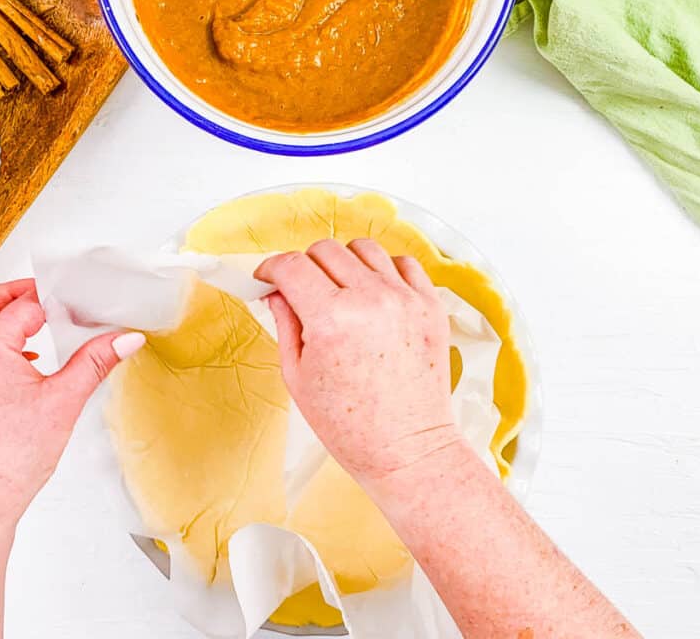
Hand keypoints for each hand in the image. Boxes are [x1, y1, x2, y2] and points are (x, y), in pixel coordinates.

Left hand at [0, 279, 145, 526]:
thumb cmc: (10, 459)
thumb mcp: (64, 401)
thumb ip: (95, 362)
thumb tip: (126, 338)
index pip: (26, 306)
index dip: (55, 301)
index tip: (79, 305)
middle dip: (23, 293)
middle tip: (52, 294)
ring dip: (1, 312)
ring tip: (33, 317)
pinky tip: (20, 357)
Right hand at [255, 239, 459, 491]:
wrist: (406, 449)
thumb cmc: (351, 425)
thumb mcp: (297, 376)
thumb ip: (285, 323)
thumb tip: (277, 291)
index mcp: (331, 320)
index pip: (292, 266)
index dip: (271, 269)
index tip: (268, 278)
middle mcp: (371, 301)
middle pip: (325, 250)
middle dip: (305, 266)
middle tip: (301, 291)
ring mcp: (405, 300)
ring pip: (363, 249)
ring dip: (344, 264)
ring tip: (339, 292)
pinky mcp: (430, 306)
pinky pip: (402, 263)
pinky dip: (383, 270)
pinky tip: (372, 295)